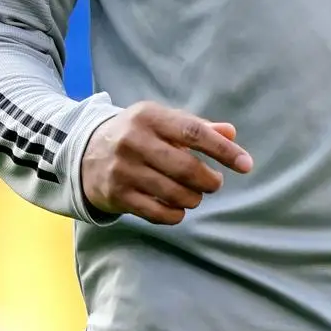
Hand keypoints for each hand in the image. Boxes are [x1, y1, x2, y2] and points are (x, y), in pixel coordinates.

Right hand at [81, 102, 251, 225]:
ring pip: (175, 193)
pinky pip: (158, 213)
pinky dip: (176, 214)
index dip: (224, 150)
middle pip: (187, 168)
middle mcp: (134, 141)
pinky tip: (178, 208)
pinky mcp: (117, 195)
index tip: (246, 165)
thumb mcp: (163, 122)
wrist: (84, 152)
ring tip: (195, 195)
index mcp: (149, 116)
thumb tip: (231, 133)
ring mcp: (123, 169)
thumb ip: (197, 128)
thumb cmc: (137, 135)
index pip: (194, 133)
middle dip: (209, 181)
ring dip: (194, 198)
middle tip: (214, 183)